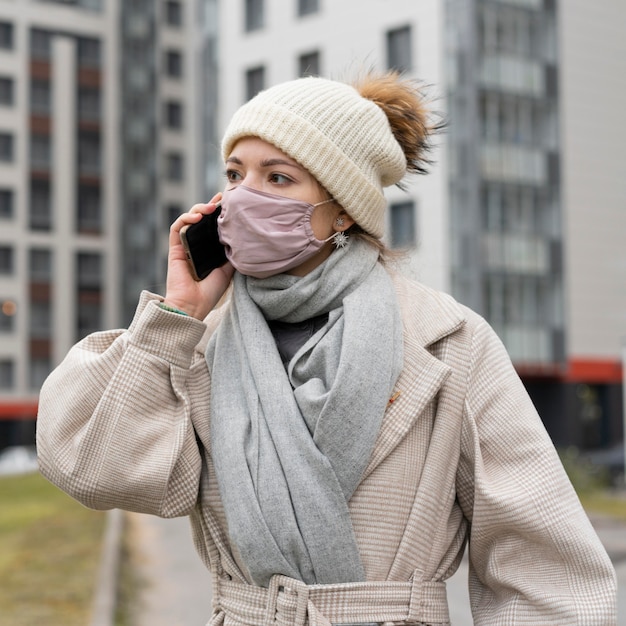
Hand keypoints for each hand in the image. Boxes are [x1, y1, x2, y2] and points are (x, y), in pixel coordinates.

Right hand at [164, 194, 234, 319]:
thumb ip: (233, 256)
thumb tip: (246, 241)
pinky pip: (177, 228)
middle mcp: (194, 246)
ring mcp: (184, 246)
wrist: (193, 306)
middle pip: (199, 219)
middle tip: (221, 199)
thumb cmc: (209, 292)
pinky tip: (197, 216)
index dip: (218, 213)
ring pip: (187, 219)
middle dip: (209, 206)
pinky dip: (185, 218)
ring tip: (211, 206)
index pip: (211, 227)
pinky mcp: (174, 249)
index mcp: (207, 250)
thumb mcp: (228, 271)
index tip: (228, 203)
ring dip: (198, 209)